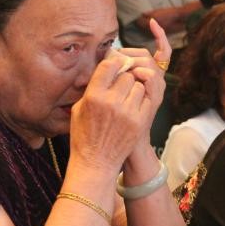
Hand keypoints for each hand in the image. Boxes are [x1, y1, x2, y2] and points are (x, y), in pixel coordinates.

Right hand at [69, 53, 150, 175]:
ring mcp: (127, 112)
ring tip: (126, 99)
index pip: (108, 66)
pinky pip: (146, 99)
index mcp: (93, 96)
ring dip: (134, 89)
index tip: (115, 66)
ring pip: (138, 86)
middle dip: (124, 78)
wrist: (96, 163)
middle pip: (127, 75)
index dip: (113, 63)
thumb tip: (103, 72)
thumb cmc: (83, 136)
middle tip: (121, 86)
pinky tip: (133, 107)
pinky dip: (141, 101)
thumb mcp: (78, 109)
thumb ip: (91, 89)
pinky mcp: (139, 121)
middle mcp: (111, 102)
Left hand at [117, 19, 171, 142]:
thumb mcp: (114, 91)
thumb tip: (108, 54)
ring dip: (132, 62)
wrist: (123, 141)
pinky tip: (132, 73)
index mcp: (150, 77)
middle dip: (130, 54)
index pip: (162, 51)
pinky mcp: (156, 96)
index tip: (153, 21)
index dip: (160, 35)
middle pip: (147, 54)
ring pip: (149, 62)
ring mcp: (158, 88)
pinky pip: (153, 75)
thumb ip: (115, 73)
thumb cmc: (114, 119)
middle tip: (115, 60)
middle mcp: (158, 81)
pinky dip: (142, 70)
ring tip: (120, 72)